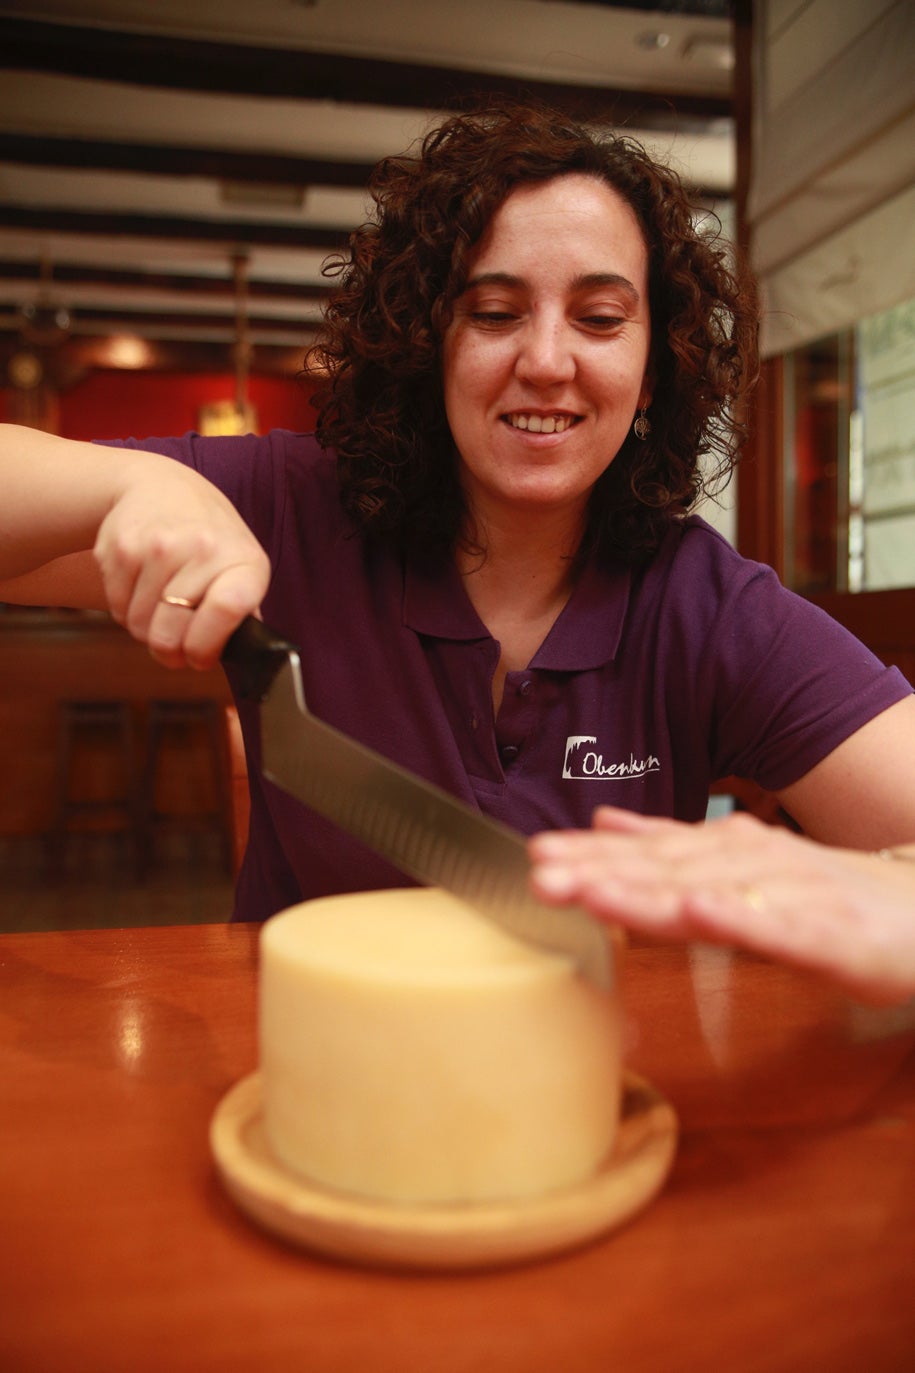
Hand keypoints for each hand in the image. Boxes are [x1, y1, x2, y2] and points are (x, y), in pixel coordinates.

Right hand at [94, 458, 270, 670]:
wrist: (160, 486)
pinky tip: (141, 588)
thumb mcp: (242, 565)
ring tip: (159, 607)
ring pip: (139, 625)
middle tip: (173, 645)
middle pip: (170, 632)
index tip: (198, 657)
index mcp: (242, 560)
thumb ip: (243, 611)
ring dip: (145, 629)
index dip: (206, 646)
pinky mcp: (120, 548)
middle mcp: (200, 548)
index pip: (226, 610)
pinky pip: (116, 608)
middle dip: (169, 650)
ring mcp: (157, 547)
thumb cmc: (209, 536)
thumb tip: (246, 653)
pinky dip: (126, 610)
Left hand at [528, 806, 914, 1002]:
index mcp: (727, 854)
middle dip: (599, 872)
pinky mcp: (832, 936)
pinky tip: (696, 912)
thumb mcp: (744, 865)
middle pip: (666, 870)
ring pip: (709, 893)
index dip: (591, 856)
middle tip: (541, 875)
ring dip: (647, 891)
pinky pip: (778, 929)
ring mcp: (791, 897)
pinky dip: (736, 919)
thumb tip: (604, 822)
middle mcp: (752, 867)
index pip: (648, 855)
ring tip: (591, 890)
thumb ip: (674, 847)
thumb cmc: (831, 895)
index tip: (534, 856)